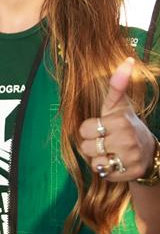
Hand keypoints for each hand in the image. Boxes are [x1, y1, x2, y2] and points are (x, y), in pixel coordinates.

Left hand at [78, 58, 156, 181]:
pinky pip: (103, 173)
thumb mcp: (119, 105)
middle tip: (105, 139)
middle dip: (91, 144)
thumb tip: (127, 60)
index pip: (85, 128)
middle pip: (86, 146)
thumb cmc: (125, 124)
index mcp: (120, 120)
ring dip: (97, 157)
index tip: (102, 126)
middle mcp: (127, 139)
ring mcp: (130, 157)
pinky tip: (115, 162)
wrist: (147, 152)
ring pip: (93, 160)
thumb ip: (117, 85)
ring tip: (110, 151)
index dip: (89, 129)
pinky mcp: (130, 174)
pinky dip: (105, 170)